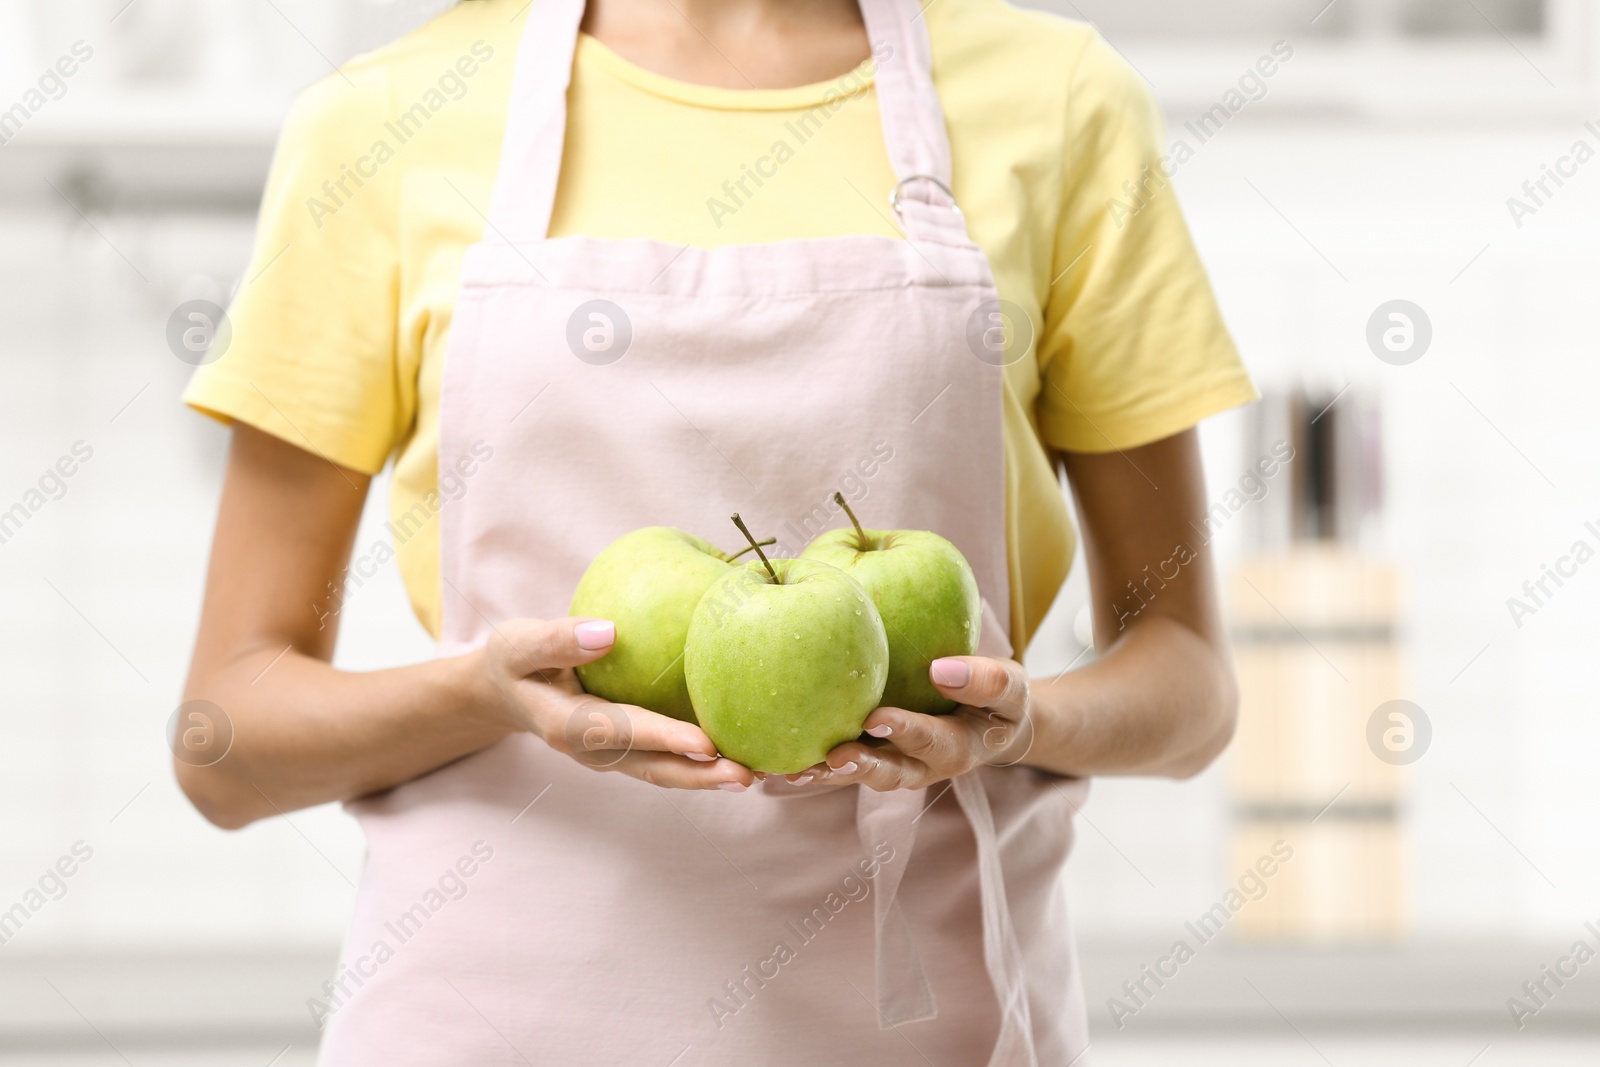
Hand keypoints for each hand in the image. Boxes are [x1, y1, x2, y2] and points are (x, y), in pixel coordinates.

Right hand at [482, 617, 757, 790]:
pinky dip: (701, 763)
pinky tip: (740, 752)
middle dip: (700, 775)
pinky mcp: (627, 751)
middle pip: (653, 769)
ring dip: (707, 777)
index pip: (624, 732)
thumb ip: (558, 639)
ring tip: (754, 774)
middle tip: (747, 775)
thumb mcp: (519, 643)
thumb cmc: (515, 659)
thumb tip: (608, 631)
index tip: (705, 742)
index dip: (665, 739)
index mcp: (568, 727)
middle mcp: (594, 752)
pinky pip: (667, 760)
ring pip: (664, 772)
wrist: (504, 689)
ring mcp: (611, 757)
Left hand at [784, 656, 1034, 791]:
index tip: (877, 717)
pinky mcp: (871, 755)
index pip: (931, 741)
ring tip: (791, 770)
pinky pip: (840, 762)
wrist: (992, 723)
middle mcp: (921, 766)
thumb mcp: (1011, 688)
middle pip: (889, 773)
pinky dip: (811, 762)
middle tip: (833, 758)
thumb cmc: (1000, 700)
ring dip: (826, 775)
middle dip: (860, 767)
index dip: (905, 731)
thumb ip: (986, 680)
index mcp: (957, 749)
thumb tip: (942, 669)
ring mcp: (893, 764)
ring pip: (858, 774)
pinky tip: (774, 755)